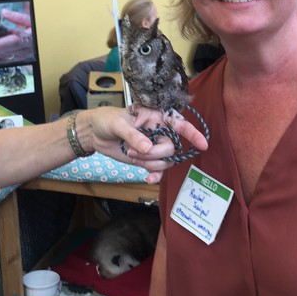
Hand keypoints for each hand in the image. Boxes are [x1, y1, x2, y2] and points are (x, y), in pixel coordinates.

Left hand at [82, 106, 208, 183]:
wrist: (94, 133)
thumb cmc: (107, 120)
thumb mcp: (118, 124)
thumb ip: (133, 135)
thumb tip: (148, 148)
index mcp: (156, 116)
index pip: (179, 124)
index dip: (193, 133)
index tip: (202, 144)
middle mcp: (159, 131)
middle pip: (171, 148)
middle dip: (154, 154)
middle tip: (133, 151)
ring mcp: (154, 146)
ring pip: (165, 160)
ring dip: (149, 163)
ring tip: (130, 154)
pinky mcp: (147, 159)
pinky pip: (158, 170)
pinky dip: (154, 176)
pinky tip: (146, 179)